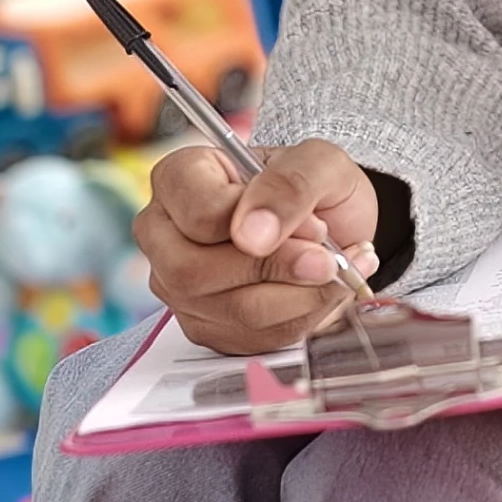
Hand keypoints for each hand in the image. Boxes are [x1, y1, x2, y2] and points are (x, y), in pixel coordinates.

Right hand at [132, 139, 381, 355]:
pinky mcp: (205, 327)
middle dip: (278, 269)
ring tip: (331, 270)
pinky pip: (250, 339)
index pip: (201, 214)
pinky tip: (318, 292)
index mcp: (180, 178)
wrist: (337, 224)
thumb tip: (252, 234)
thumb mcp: (320, 162)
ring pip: (230, 311)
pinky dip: (298, 319)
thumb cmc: (316, 184)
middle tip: (327, 259)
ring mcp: (178, 286)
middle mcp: (165, 234)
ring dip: (297, 296)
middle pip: (196, 271)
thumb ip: (289, 185)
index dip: (260, 223)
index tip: (311, 224)